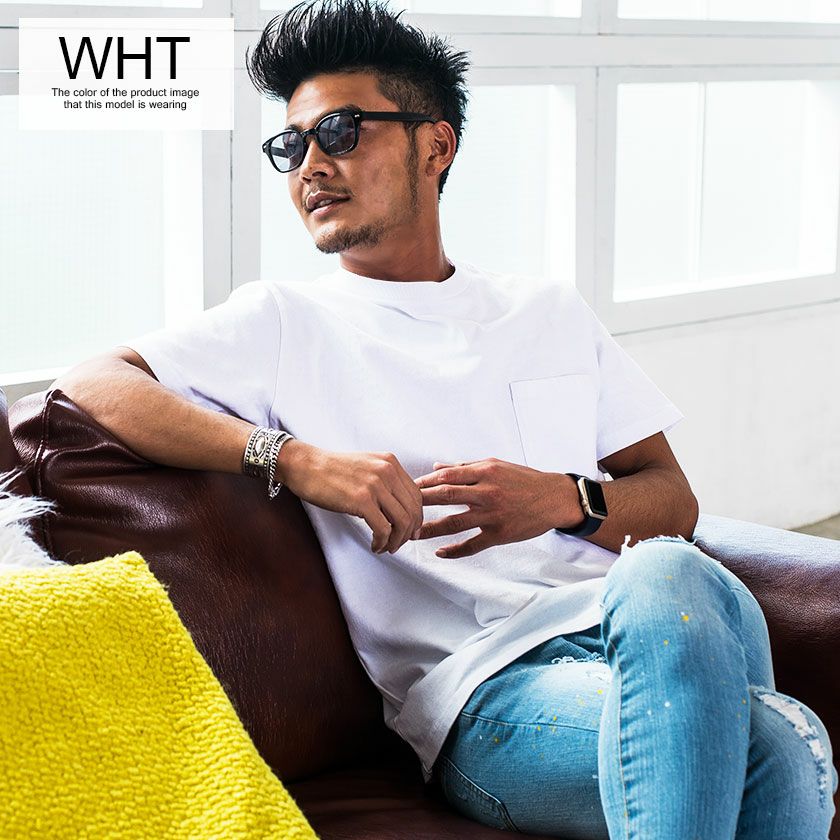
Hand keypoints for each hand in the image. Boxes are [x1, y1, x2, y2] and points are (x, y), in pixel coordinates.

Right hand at [275, 441, 422, 553]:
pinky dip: (382, 542)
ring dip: (397, 541)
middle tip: (398, 544)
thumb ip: (385, 481)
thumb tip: (399, 508)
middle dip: (408, 533)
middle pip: (413, 510)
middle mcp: (387, 471)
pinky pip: (383, 529)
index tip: (411, 531)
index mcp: (390, 463)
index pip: (416, 495)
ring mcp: (375, 485)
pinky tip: (375, 545)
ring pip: (402, 522)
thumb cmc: (332, 470)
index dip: (416, 518)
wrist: (305, 465)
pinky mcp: (361, 500)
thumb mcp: (367, 466)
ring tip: (386, 547)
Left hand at [414, 458, 581, 557]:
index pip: (447, 476)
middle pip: (446, 496)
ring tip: (412, 533)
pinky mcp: (500, 534)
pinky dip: (454, 550)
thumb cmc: (523, 479)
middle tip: (401, 508)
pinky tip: (439, 552)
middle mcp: (487, 492)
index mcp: (485, 472)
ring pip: (455, 522)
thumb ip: (465, 467)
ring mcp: (493, 515)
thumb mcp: (496, 465)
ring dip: (430, 528)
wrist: (554, 498)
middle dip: (421, 502)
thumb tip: (436, 467)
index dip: (425, 482)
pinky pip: (472, 545)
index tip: (408, 487)